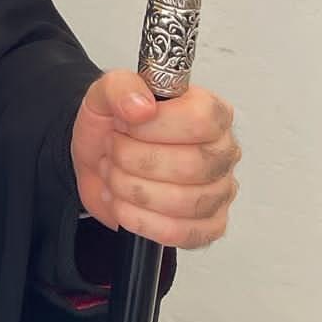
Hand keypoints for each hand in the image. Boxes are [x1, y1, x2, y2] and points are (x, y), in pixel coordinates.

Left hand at [71, 70, 240, 249]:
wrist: (99, 162)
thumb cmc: (112, 127)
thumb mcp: (105, 93)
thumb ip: (122, 87)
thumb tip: (143, 105)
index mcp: (210, 112)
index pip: (202, 120)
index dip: (156, 126)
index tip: (126, 123)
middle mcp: (222, 152)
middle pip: (191, 166)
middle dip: (134, 160)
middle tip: (113, 149)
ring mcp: (219, 192)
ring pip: (183, 203)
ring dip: (131, 189)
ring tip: (115, 173)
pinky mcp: (208, 226)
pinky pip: (180, 233)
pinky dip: (140, 220)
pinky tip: (123, 202)